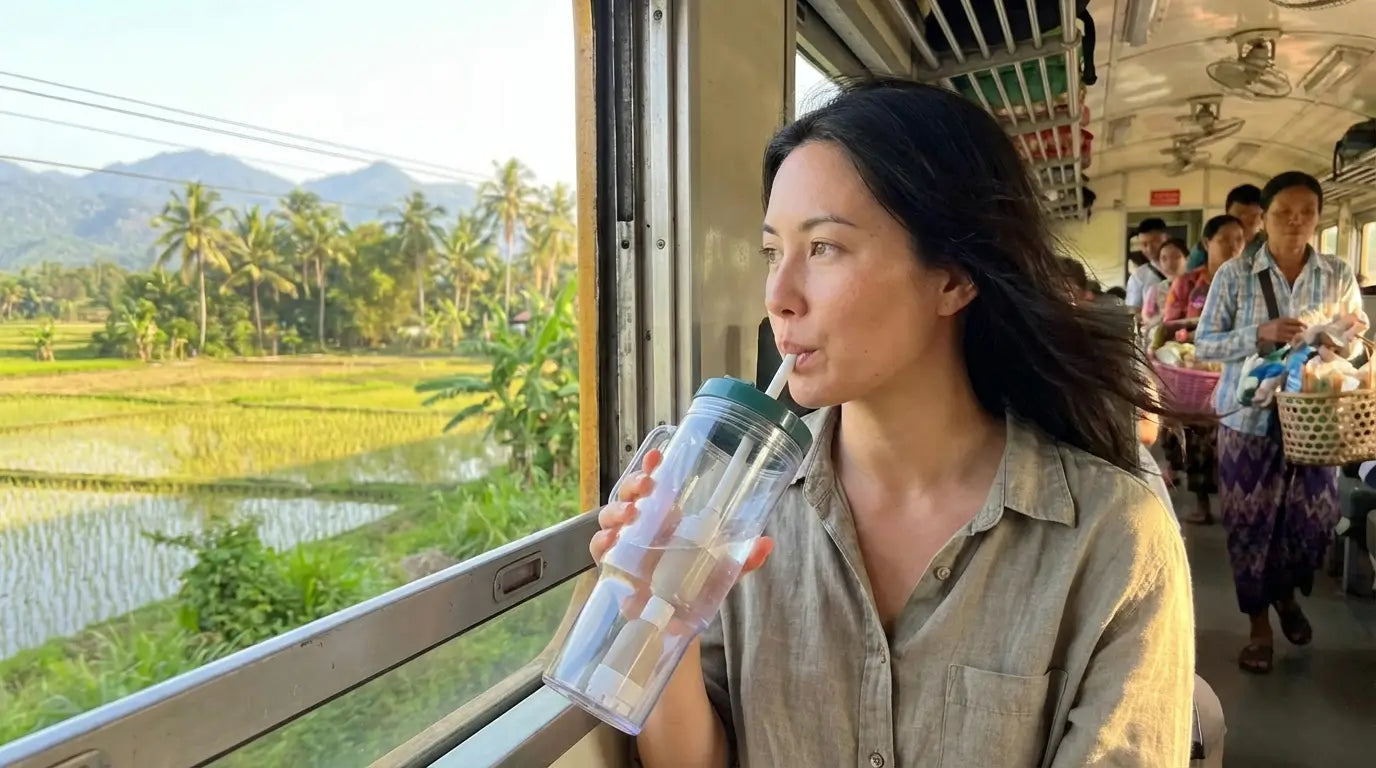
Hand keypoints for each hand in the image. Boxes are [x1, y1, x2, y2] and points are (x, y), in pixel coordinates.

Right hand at [590, 449, 773, 572]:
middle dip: (632, 485)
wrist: (672, 623)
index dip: (650, 467)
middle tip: (646, 486)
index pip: (653, 484)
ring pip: (609, 517)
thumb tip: (766, 543)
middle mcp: (641, 526)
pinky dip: (602, 542)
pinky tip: (612, 541)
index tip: (657, 457)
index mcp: (665, 518)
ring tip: (631, 513)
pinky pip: (599, 549)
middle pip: (628, 495)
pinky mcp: (612, 568)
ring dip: (616, 510)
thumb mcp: (721, 572)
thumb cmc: (691, 586)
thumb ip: (742, 559)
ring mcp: (624, 545)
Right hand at [1258, 318, 1306, 344]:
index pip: (1294, 321)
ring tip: (1300, 337)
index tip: (1305, 326)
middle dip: (1301, 330)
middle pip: (1295, 328)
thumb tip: (1297, 324)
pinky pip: (1288, 339)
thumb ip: (1286, 322)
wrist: (1260, 331)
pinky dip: (1292, 340)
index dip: (1301, 323)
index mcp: (1282, 320)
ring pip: (1292, 335)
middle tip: (1303, 332)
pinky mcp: (1278, 338)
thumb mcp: (1278, 321)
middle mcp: (1282, 326)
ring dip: (1297, 336)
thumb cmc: (1270, 326)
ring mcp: (1280, 332)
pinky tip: (1293, 340)